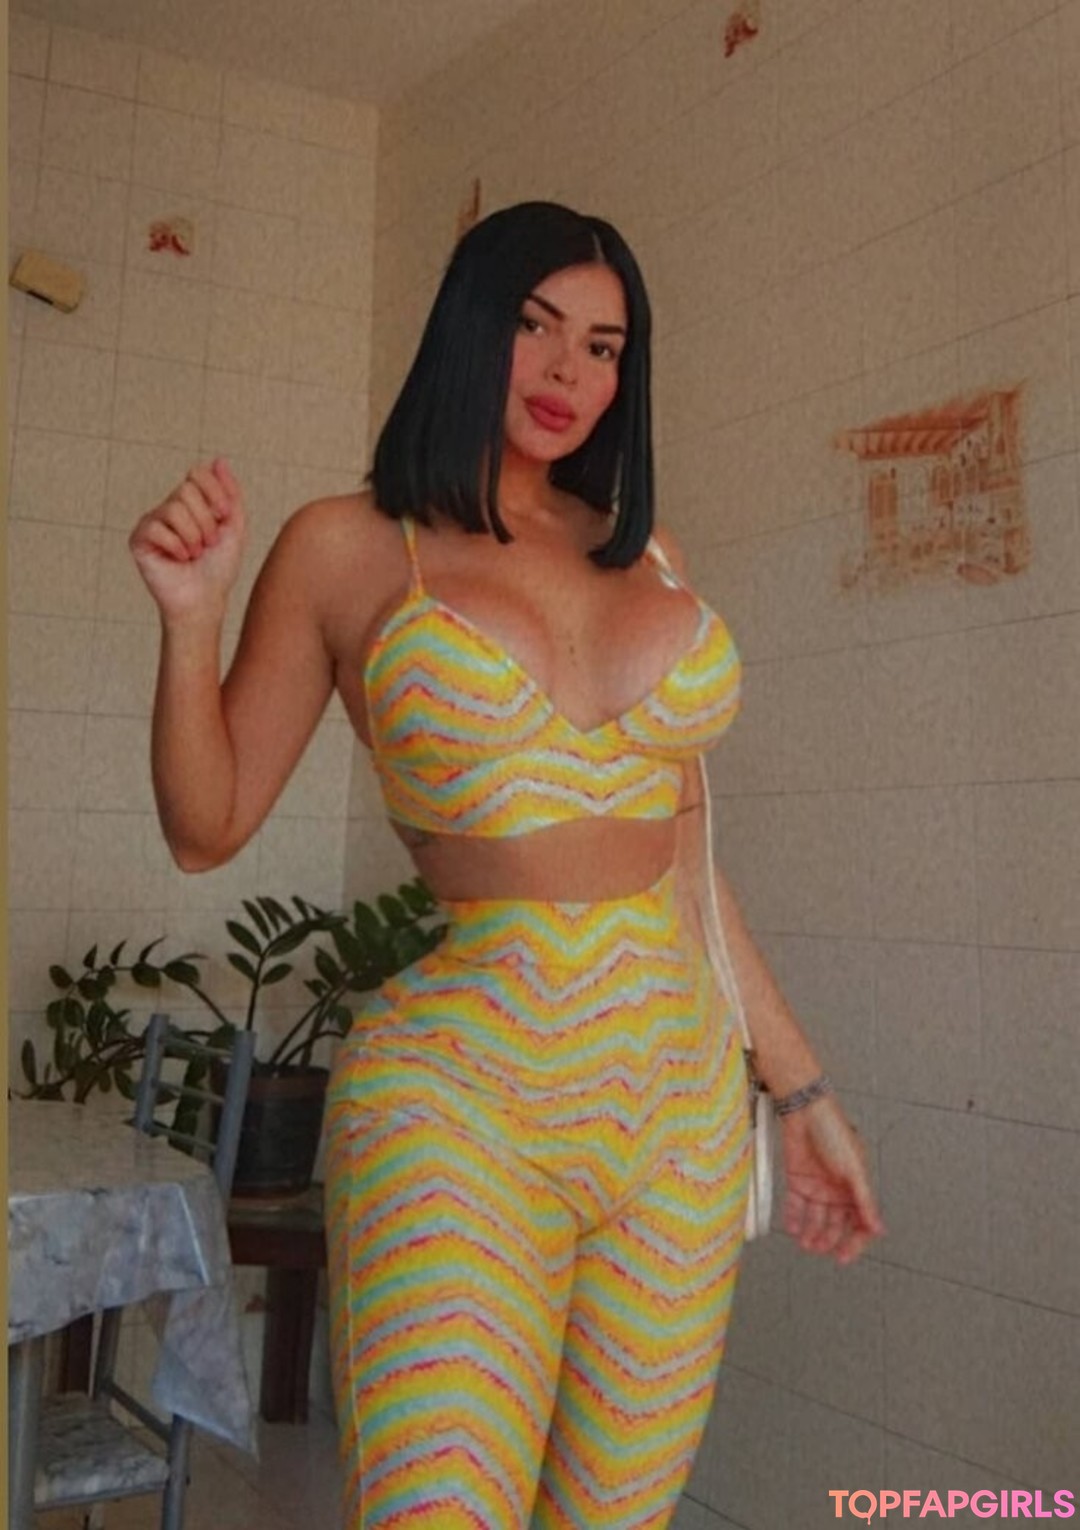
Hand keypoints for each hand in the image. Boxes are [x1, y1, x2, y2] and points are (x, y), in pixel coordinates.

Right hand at [129, 458, 246, 623]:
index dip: (214, 492)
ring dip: (193, 536)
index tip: (224, 516)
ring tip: (194, 553)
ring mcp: (152, 522)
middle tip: (208, 544)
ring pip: (174, 508)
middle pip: (187, 490)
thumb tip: (218, 460)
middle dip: (206, 522)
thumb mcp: (234, 526)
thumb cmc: (219, 567)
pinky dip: (176, 546)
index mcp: (192, 502)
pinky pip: (156, 527)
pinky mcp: (139, 539)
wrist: (205, 599)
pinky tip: (179, 559)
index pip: (197, 474)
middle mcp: (170, 507)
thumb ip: (230, 493)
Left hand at [778, 1095, 884, 1264]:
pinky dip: (794, 1218)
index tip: (844, 1256)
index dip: (854, 1241)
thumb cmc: (833, 1131)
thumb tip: (878, 1227)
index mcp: (856, 1187)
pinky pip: (796, 1205)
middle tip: (819, 1249)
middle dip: (828, 1239)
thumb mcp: (854, 1168)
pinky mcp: (797, 1180)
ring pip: (815, 1218)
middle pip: (835, 1224)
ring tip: (805, 1243)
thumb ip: (864, 1200)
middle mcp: (837, 1190)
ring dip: (811, 1232)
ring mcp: (817, 1186)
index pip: (859, 1222)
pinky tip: (792, 1228)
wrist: (805, 1111)